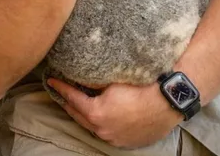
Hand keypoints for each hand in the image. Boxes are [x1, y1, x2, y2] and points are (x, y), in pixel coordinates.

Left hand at [47, 79, 181, 148]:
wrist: (168, 101)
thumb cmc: (141, 86)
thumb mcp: (113, 81)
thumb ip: (93, 82)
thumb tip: (80, 78)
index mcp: (95, 113)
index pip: (71, 98)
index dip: (60, 87)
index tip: (52, 79)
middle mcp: (101, 129)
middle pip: (77, 115)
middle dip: (68, 102)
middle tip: (61, 91)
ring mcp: (113, 138)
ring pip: (90, 126)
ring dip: (82, 114)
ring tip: (77, 103)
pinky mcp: (125, 142)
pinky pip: (106, 132)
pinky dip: (98, 124)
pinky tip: (98, 116)